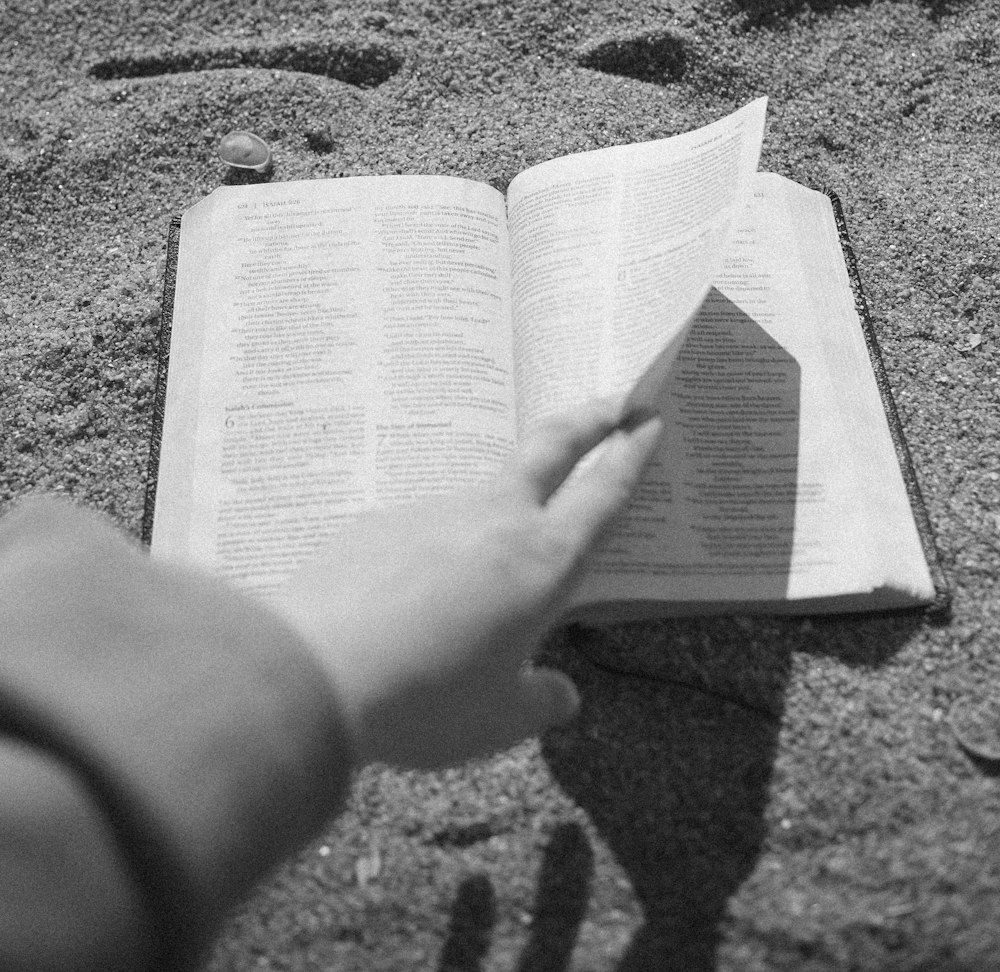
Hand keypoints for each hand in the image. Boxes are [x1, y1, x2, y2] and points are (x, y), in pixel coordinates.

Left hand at [265, 399, 661, 769]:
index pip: (602, 495)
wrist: (313, 670)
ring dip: (507, 503)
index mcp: (543, 562)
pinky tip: (416, 596)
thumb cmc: (424, 701)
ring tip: (497, 557)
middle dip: (590, 419)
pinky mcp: (382, 522)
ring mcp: (434, 512)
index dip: (631, 456)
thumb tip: (561, 695)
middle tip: (616, 401)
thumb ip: (538, 703)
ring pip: (485, 494)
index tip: (649, 421)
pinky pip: (427, 530)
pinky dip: (439, 550)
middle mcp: (495, 520)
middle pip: (551, 448)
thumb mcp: (497, 721)